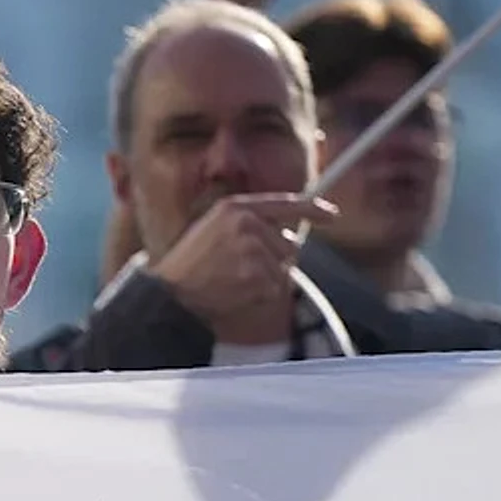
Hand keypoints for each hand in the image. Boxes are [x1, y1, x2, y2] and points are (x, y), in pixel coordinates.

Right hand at [145, 192, 336, 330]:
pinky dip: (259, 296)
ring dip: (263, 281)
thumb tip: (289, 237)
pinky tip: (234, 293)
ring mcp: (251, 248)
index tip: (332, 216)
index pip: (286, 203)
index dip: (314, 210)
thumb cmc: (190, 265)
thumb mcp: (213, 229)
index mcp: (236, 207)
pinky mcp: (254, 274)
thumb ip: (248, 225)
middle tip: (238, 270)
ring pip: (282, 269)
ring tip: (231, 281)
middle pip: (287, 244)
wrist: (168, 294)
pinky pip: (274, 289)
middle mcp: (246, 222)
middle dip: (273, 260)